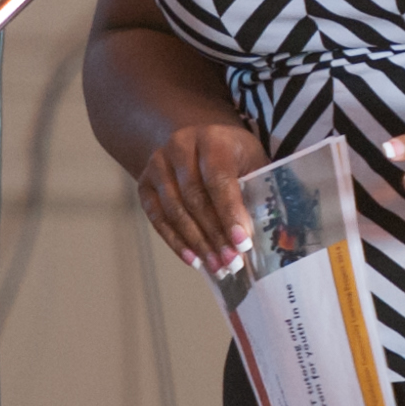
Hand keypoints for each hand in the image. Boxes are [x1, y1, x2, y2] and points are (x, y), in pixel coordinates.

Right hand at [139, 120, 266, 268]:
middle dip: (215, 235)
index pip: (218, 179)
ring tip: (217, 267)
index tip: (242, 244)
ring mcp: (157, 163)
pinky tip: (194, 260)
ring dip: (197, 243)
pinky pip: (157, 217)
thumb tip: (260, 235)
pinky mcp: (144, 182)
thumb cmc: (235, 157)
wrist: (201, 143)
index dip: (230, 214)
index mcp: (212, 138)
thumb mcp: (253, 164)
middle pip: (194, 198)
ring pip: (174, 210)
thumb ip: (257, 192)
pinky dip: (175, 242)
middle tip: (231, 262)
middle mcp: (179, 146)